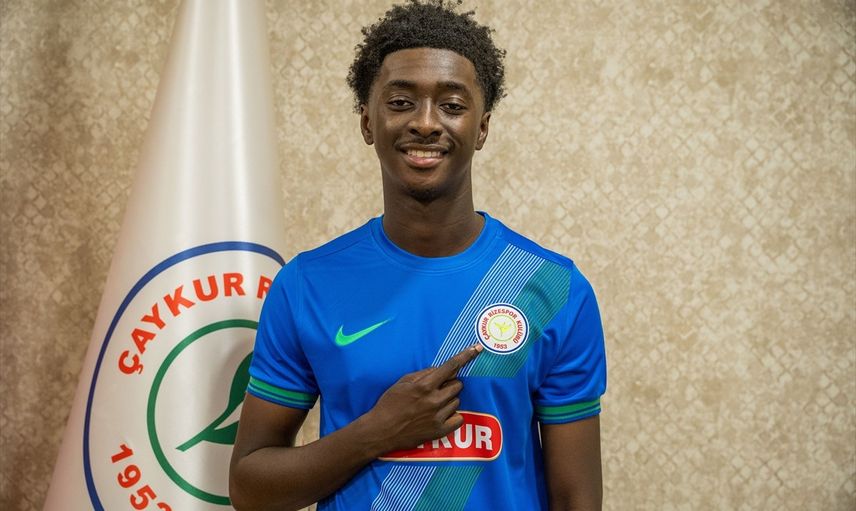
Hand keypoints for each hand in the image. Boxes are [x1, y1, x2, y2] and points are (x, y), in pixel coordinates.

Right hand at [361, 344, 482, 453]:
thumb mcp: (402, 382)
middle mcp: (434, 400)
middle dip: (449, 385)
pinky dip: (452, 416)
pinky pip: (458, 418)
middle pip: (457, 385)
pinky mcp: (440, 431)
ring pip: (457, 401)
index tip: (477, 348)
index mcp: (424, 385)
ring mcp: (438, 416)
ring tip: (432, 405)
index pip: (450, 367)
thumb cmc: (389, 403)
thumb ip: (423, 374)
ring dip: (448, 400)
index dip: (465, 356)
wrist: (381, 431)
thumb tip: (441, 370)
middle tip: (435, 390)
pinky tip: (440, 416)